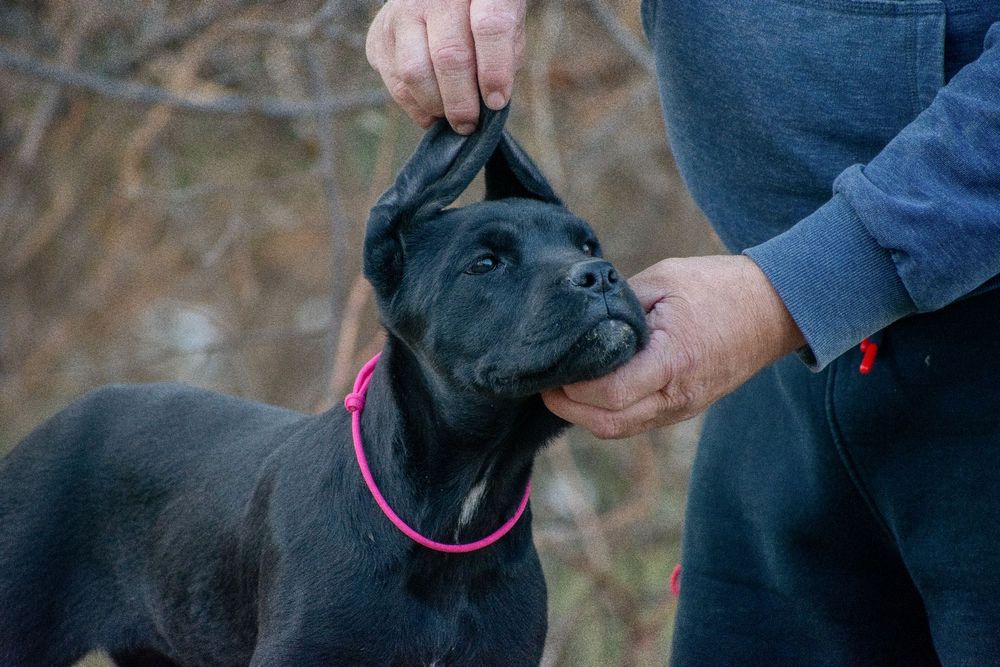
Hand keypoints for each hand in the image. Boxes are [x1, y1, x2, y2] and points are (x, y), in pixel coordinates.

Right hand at [366, 0, 526, 132]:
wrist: (436, 3)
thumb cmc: (479, 19)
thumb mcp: (507, 27)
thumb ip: (504, 58)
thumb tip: (489, 102)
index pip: (490, 27)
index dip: (494, 71)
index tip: (496, 101)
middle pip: (448, 55)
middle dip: (461, 101)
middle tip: (470, 124)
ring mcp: (400, 13)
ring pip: (414, 72)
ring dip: (436, 106)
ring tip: (451, 118)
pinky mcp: (378, 37)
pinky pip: (395, 83)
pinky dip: (415, 107)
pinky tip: (432, 109)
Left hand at [541, 255, 805, 438]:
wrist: (774, 309)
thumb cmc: (718, 287)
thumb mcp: (663, 280)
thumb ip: (617, 304)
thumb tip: (577, 319)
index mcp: (673, 361)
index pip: (609, 394)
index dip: (572, 387)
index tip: (552, 365)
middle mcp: (677, 395)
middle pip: (608, 424)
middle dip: (568, 408)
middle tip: (545, 380)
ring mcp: (682, 407)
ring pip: (619, 429)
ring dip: (585, 414)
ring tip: (562, 384)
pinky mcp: (683, 408)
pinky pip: (635, 422)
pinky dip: (606, 412)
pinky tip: (591, 388)